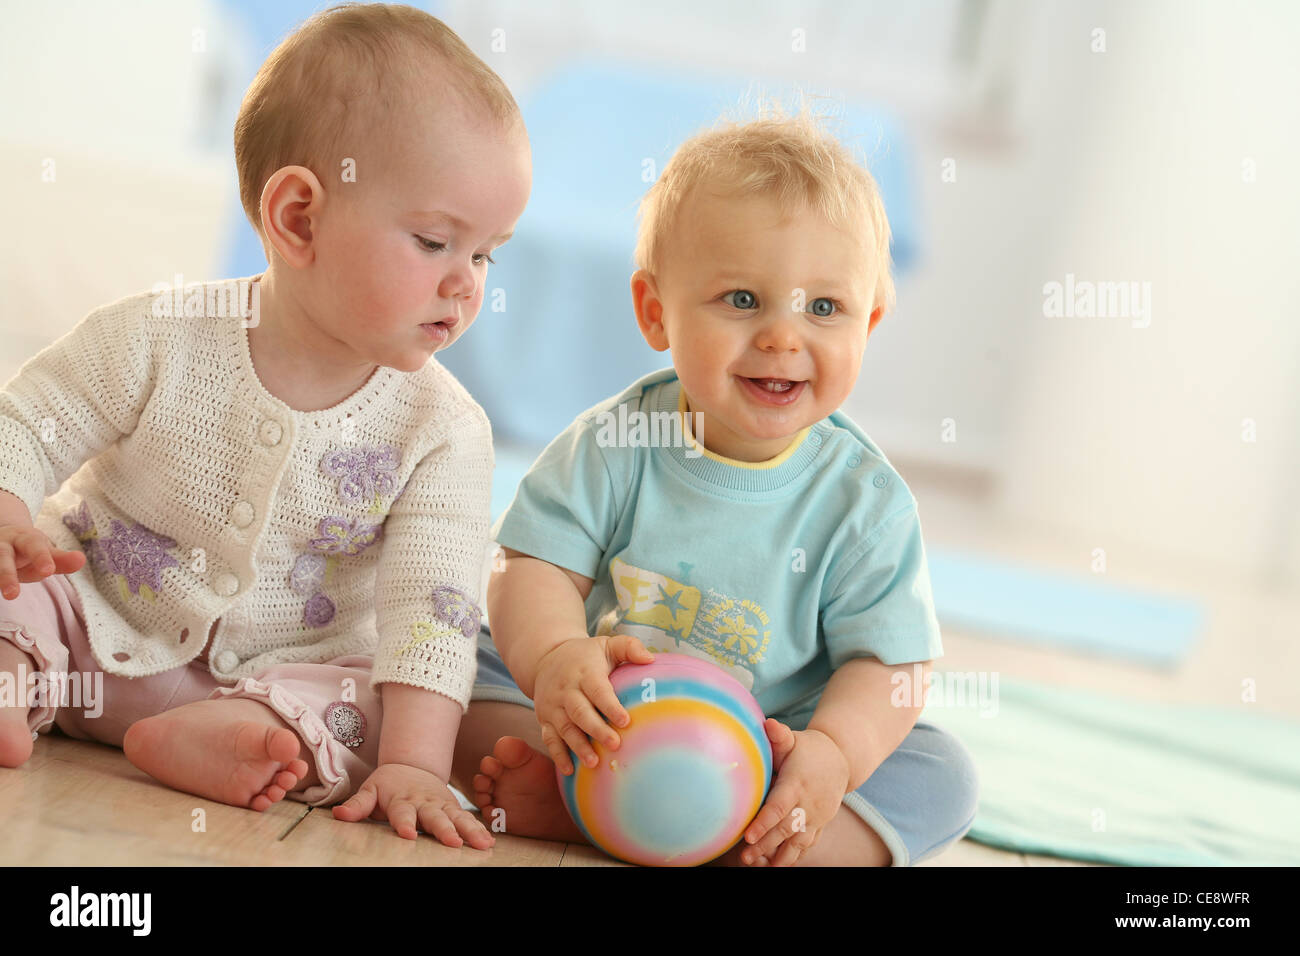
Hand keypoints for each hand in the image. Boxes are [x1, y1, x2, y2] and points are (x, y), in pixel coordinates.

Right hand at [0, 525, 85, 599]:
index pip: (34, 546)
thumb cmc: (27, 550)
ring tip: (5, 595)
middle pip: (3, 557)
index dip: (41, 558)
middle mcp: (3, 544)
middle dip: (6, 575)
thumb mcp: (44, 553)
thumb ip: (60, 560)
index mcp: (24, 539)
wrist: (3, 536)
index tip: (48, 571)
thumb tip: (81, 560)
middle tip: (12, 595)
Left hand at [332, 761, 493, 848]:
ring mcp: (441, 805)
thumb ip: (357, 805)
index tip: (408, 834)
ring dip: (469, 830)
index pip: (402, 813)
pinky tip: (488, 841)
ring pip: (457, 818)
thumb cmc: (389, 783)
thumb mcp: (370, 789)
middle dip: (444, 829)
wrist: (413, 764)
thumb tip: (338, 814)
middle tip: (453, 842)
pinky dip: (478, 829)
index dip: (405, 823)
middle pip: (435, 817)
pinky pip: (467, 819)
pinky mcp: (453, 808)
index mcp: (402, 799)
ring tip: (481, 844)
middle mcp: (424, 802)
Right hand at [531, 634, 654, 774]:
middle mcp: (566, 691)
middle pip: (580, 712)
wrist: (545, 658)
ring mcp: (553, 707)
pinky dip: (557, 755)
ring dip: (578, 746)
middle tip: (614, 745)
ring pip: (565, 728)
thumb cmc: (585, 655)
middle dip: (596, 730)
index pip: (597, 690)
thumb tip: (650, 658)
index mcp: (584, 673)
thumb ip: (628, 647)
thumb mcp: (605, 644)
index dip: (610, 705)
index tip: (625, 720)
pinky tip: (569, 770)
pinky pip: (549, 738)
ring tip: (593, 762)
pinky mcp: (545, 719)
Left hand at [738, 721, 850, 866]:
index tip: (748, 836)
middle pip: (786, 829)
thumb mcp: (794, 740)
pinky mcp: (819, 825)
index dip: (764, 822)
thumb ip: (780, 736)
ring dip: (780, 856)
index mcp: (797, 784)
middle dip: (765, 845)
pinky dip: (794, 857)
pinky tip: (778, 866)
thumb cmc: (808, 749)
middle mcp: (808, 804)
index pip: (779, 807)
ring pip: (798, 842)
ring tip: (762, 866)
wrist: (841, 760)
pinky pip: (807, 845)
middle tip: (745, 857)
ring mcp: (816, 817)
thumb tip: (767, 724)